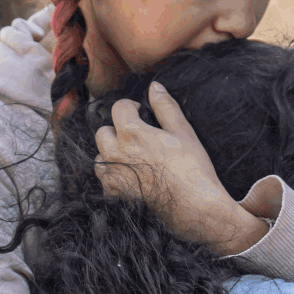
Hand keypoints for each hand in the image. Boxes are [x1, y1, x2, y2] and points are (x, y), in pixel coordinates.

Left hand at [93, 82, 262, 253]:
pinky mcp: (113, 194)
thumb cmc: (191, 168)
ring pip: (100, 155)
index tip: (141, 114)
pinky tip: (133, 177)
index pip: (118, 107)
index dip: (131, 108)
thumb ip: (165, 107)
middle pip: (103, 131)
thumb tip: (155, 87)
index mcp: (131, 133)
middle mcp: (115, 153)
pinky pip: (104, 179)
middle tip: (139, 138)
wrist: (193, 206)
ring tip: (136, 159)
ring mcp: (111, 175)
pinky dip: (114, 175)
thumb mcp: (183, 131)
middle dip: (118, 130)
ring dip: (112, 153)